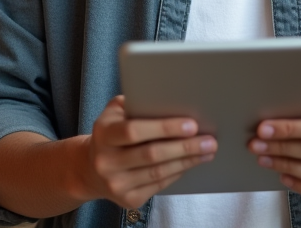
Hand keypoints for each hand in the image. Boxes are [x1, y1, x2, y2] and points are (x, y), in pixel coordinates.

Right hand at [84, 95, 216, 208]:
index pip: (134, 131)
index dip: (165, 128)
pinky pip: (159, 185)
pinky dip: (178, 172)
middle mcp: (106, 162)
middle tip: (209, 140)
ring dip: (187, 161)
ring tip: (207, 151)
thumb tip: (173, 100)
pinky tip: (191, 163)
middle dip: (185, 147)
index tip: (192, 124)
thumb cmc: (111, 132)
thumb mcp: (115, 112)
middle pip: (151, 155)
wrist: (91, 169)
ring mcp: (116, 184)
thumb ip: (136, 103)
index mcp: (103, 134)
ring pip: (159, 173)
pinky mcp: (128, 200)